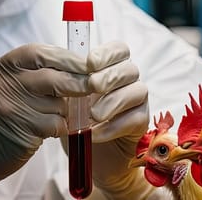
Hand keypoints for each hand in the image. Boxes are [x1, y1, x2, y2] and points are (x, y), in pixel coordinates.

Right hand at [0, 43, 91, 197]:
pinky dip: (60, 126)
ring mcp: (13, 108)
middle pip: (55, 78)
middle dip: (80, 83)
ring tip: (54, 113)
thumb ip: (38, 71)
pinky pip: (55, 125)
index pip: (43, 53)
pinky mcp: (21, 132)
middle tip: (93, 86)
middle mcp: (7, 84)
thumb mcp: (10, 81)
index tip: (90, 63)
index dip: (70, 58)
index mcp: (6, 65)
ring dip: (66, 110)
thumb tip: (80, 66)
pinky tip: (50, 128)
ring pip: (59, 104)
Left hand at [67, 42, 152, 198]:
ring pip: (137, 90)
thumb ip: (68, 82)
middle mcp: (128, 81)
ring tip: (92, 115)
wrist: (87, 152)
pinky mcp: (141, 123)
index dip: (107, 53)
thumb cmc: (76, 118)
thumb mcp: (67, 97)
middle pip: (130, 68)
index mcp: (111, 67)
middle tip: (92, 86)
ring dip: (112, 101)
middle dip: (109, 76)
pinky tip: (95, 133)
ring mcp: (138, 101)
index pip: (119, 49)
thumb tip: (60, 68)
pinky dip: (113, 126)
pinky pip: (135, 118)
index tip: (90, 62)